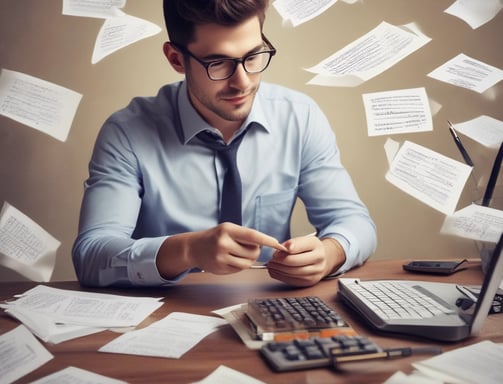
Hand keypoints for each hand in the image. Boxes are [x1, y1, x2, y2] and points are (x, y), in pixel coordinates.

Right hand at [157, 222, 284, 277]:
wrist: (194, 247)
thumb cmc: (215, 236)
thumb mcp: (228, 229)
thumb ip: (244, 235)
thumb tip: (267, 243)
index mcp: (228, 229)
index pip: (252, 235)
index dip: (268, 240)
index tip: (279, 245)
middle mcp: (223, 243)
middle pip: (253, 252)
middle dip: (255, 251)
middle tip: (247, 248)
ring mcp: (221, 257)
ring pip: (248, 263)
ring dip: (248, 260)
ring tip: (238, 254)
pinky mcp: (220, 268)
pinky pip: (240, 270)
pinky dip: (239, 266)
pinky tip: (230, 260)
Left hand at [267, 235, 344, 286]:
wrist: (323, 260)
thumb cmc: (309, 249)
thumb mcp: (303, 240)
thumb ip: (292, 242)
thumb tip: (281, 248)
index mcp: (316, 245)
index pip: (299, 247)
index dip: (284, 250)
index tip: (275, 251)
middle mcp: (319, 259)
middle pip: (295, 261)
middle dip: (279, 261)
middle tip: (271, 259)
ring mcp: (316, 272)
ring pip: (293, 272)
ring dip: (278, 269)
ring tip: (271, 265)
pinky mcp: (310, 282)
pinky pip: (293, 280)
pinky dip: (281, 276)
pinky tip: (275, 272)